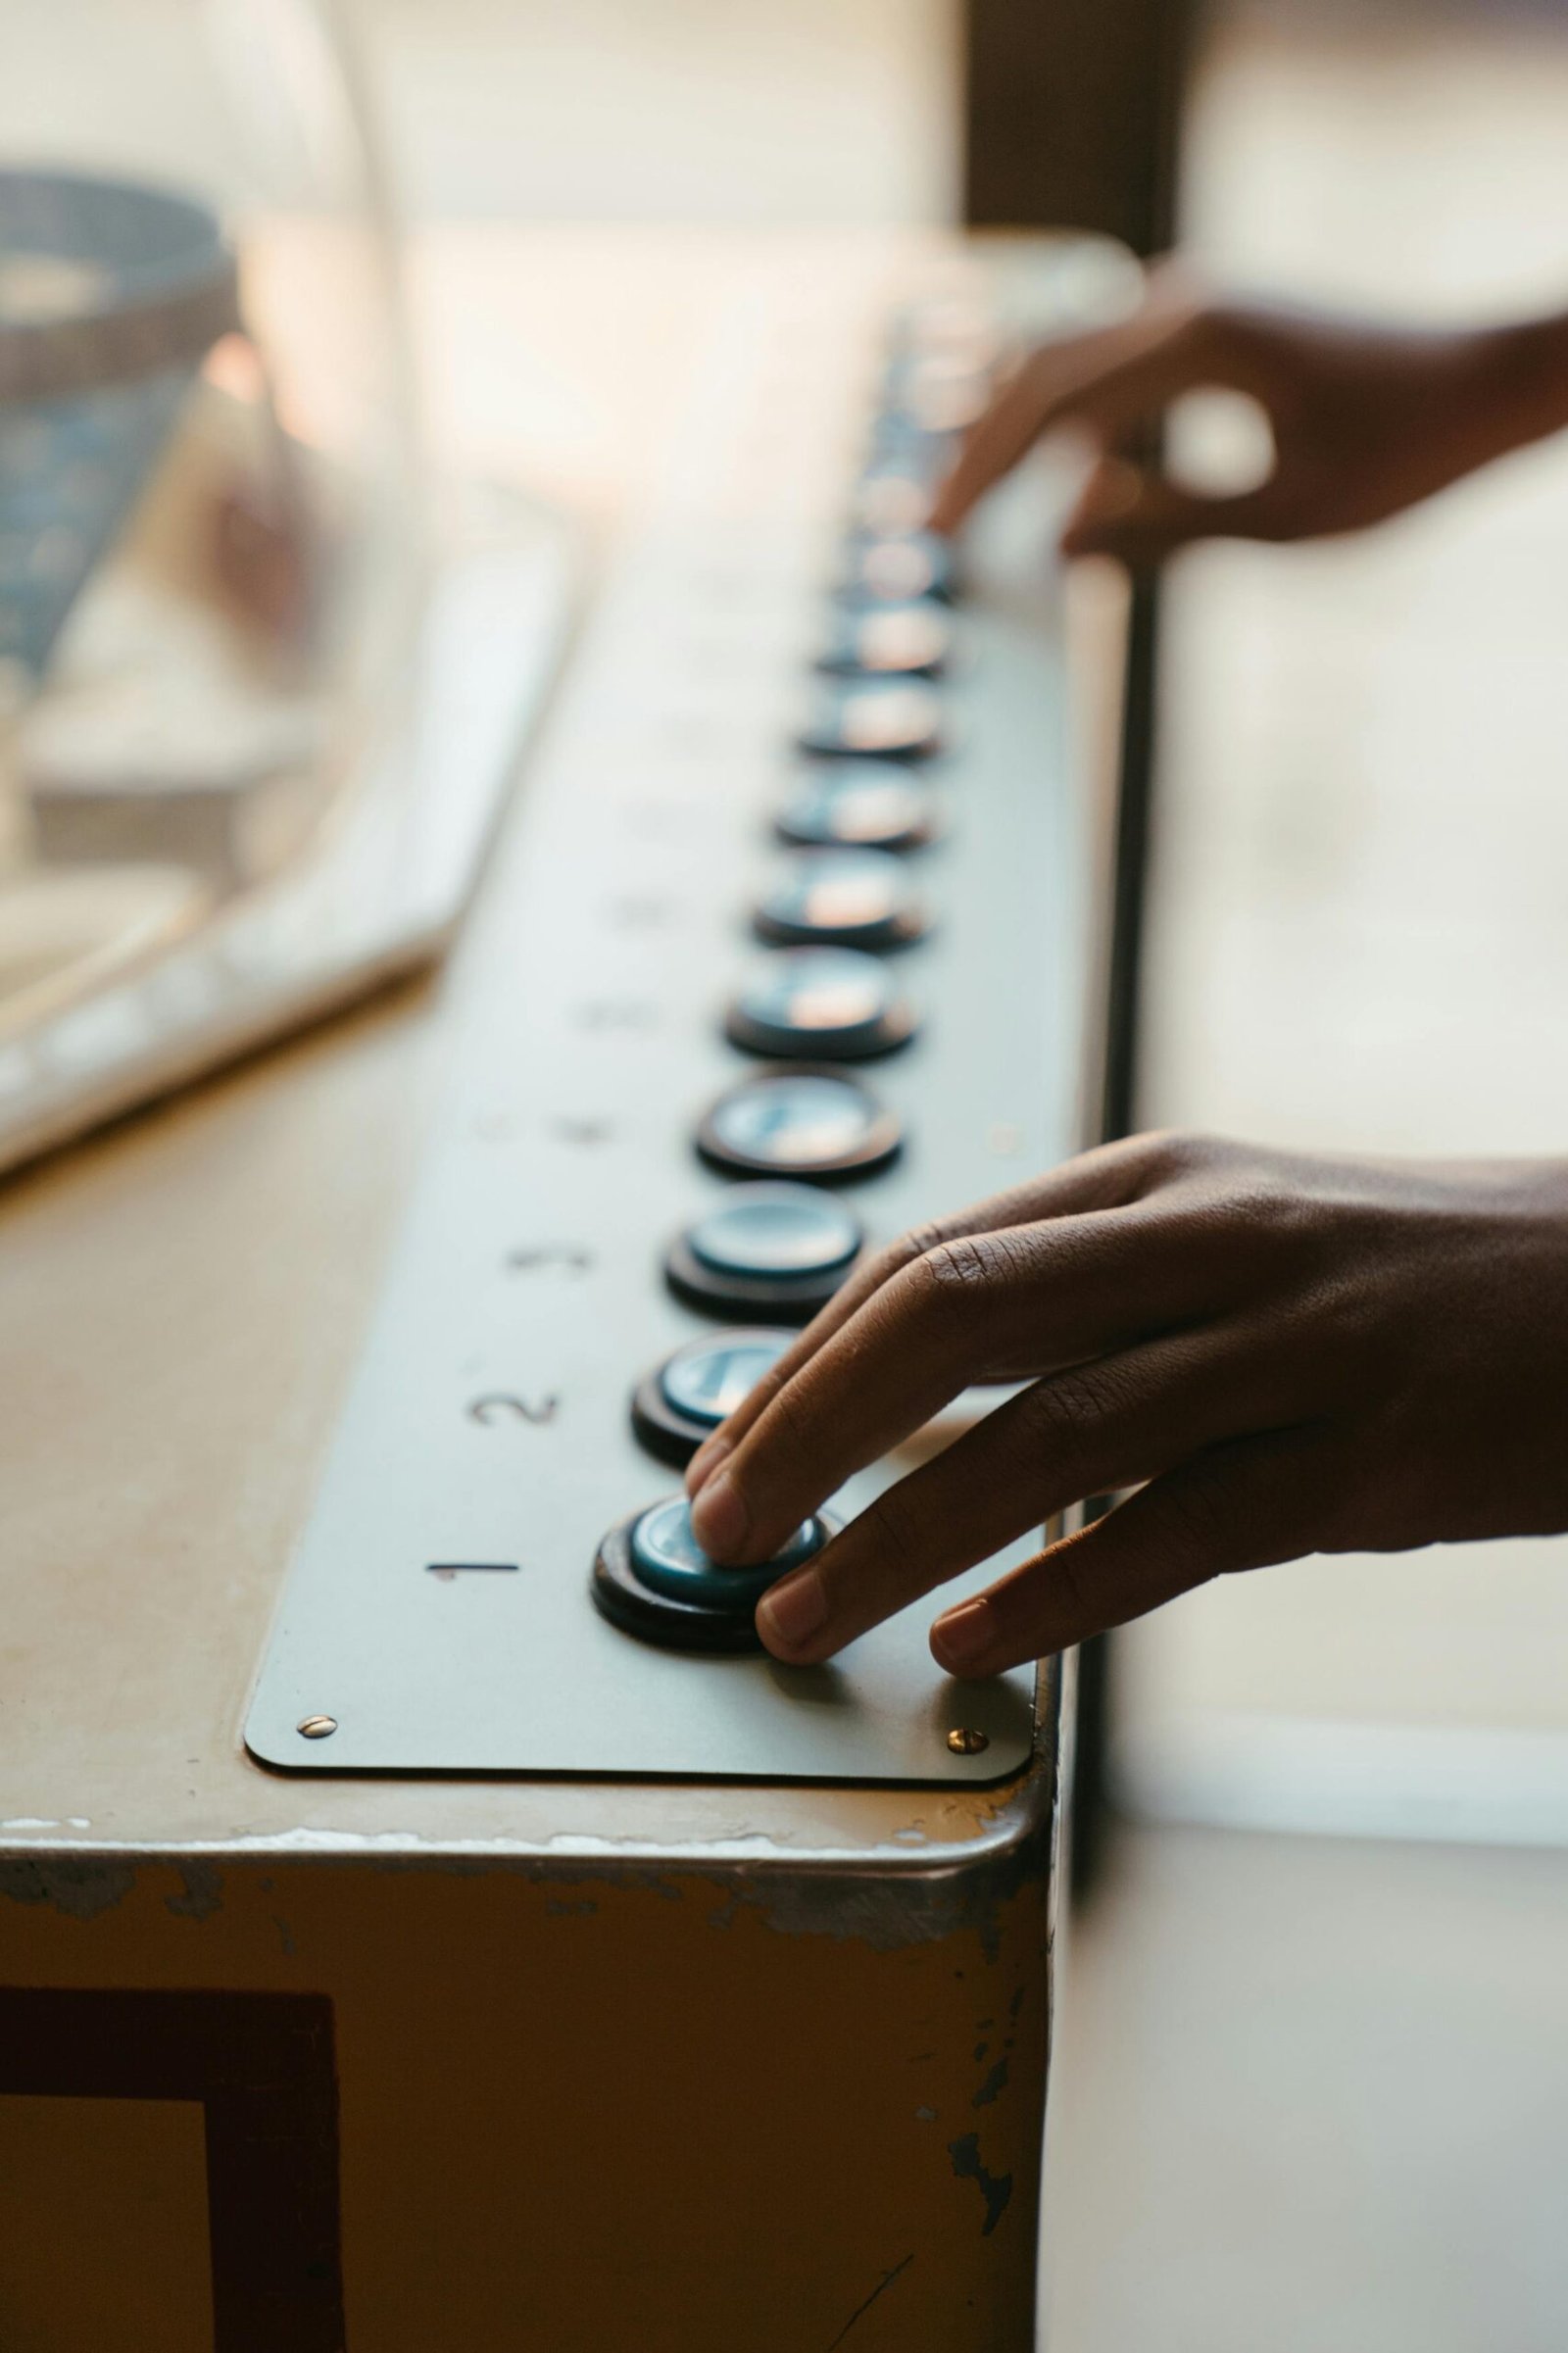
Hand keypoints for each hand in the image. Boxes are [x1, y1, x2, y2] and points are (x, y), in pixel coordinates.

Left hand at [684, 1135, 1567, 1675]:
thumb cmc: (1394, 1277)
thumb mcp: (1226, 1235)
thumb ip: (1080, 1293)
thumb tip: (905, 1389)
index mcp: (1151, 1179)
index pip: (924, 1261)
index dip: (798, 1368)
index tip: (720, 1459)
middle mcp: (1204, 1241)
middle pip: (952, 1319)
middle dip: (806, 1433)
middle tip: (715, 1534)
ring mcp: (1287, 1347)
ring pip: (1047, 1437)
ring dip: (897, 1538)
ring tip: (802, 1618)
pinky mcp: (1363, 1459)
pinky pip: (1179, 1531)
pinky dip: (1058, 1591)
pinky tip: (973, 1644)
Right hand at [929, 267, 1567, 563]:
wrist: (1484, 380)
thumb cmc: (1401, 453)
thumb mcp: (1282, 521)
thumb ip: (1163, 531)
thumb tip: (1054, 545)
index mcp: (1194, 338)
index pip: (1051, 407)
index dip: (985, 477)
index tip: (940, 541)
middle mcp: (1180, 299)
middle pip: (1037, 373)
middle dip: (977, 454)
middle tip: (926, 530)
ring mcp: (1189, 302)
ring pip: (1063, 360)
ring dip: (1010, 433)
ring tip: (964, 504)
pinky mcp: (1202, 322)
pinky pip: (1104, 365)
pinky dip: (1059, 419)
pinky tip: (1041, 479)